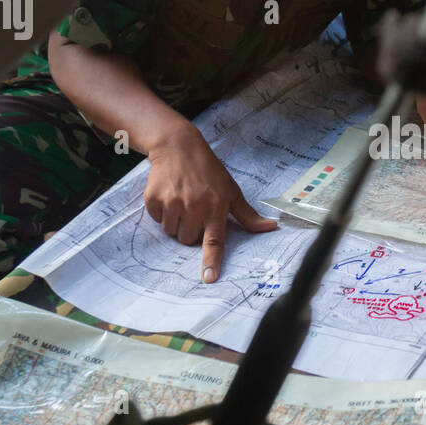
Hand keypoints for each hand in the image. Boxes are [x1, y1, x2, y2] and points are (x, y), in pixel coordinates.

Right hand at [143, 121, 277, 282]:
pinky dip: (162, 212)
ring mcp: (172, 202)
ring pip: (172, 232)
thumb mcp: (231, 190)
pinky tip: (169, 195)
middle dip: (191, 230)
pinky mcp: (154, 198)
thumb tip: (271, 227)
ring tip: (182, 202)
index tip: (209, 278)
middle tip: (194, 210)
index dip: (212, 261)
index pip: (214, 240)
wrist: (179, 146)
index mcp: (216, 206)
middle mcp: (194, 205)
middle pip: (188, 240)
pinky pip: (157, 220)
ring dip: (176, 223)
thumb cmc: (210, 171)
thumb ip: (247, 215)